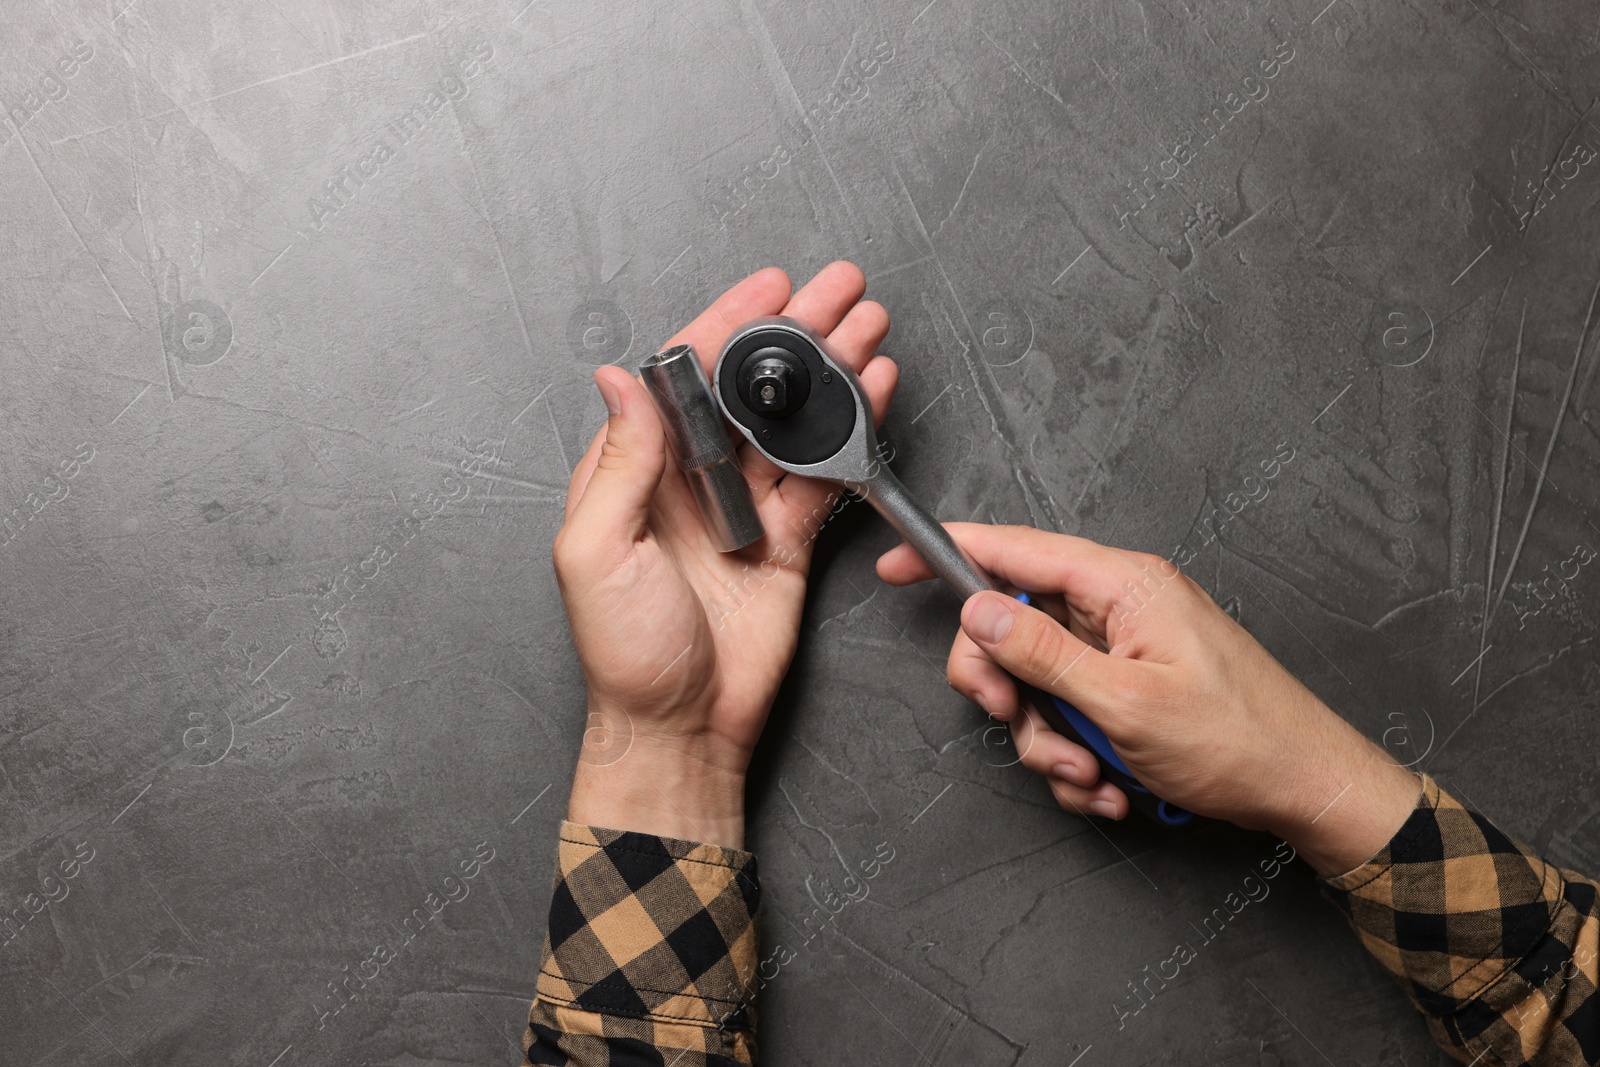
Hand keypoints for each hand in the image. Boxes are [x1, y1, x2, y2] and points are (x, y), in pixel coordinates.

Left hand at [554, 263, 897, 847]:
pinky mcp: (786, 542)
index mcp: (638, 472)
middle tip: (842, 291)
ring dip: (833, 373)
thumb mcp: (596, 552)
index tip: (768, 286)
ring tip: (871, 327)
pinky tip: (874, 396)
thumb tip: (618, 379)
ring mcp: (742, 508)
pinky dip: (852, 436)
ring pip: (794, 423)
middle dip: (798, 332)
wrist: (681, 728)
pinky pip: (823, 477)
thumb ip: (618, 463)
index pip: (684, 375)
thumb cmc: (625, 654)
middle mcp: (691, 480)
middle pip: (750, 387)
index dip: (726, 323)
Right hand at [876, 524, 1420, 875]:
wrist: (1305, 787)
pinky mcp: (1129, 687)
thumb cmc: (1238, 739)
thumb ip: (1041, 651)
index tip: (895, 568)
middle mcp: (1118, 607)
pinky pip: (1071, 714)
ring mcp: (1123, 648)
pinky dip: (1079, 756)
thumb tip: (977, 610)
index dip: (949, 554)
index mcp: (1121, 585)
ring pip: (1037, 683)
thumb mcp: (1124, 701)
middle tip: (1021, 721)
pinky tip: (1111, 785)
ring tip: (1093, 773)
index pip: (1014, 551)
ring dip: (1051, 741)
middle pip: (1013, 628)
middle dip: (1010, 691)